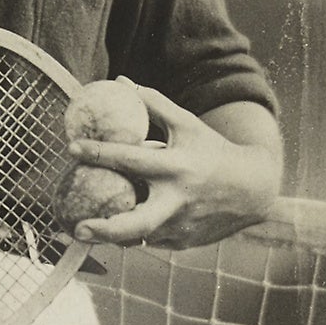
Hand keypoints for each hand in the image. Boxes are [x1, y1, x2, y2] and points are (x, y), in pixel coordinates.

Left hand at [66, 87, 280, 249]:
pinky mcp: (183, 242)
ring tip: (85, 229)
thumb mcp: (186, 123)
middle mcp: (178, 200)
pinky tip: (112, 229)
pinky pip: (149, 239)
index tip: (71, 148)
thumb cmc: (212, 150)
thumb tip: (120, 81)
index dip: (99, 153)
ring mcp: (181, 226)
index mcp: (176, 167)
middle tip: (77, 227)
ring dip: (110, 236)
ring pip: (138, 237)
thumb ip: (152, 102)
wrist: (254, 189)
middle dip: (104, 229)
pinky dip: (131, 234)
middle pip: (137, 223)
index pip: (131, 159)